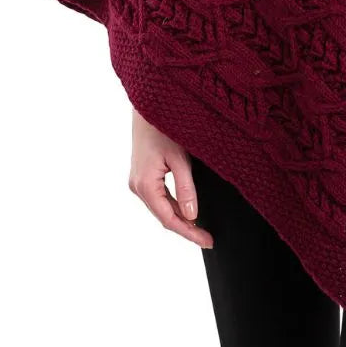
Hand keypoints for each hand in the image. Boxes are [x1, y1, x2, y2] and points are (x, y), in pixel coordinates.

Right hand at [127, 107, 213, 248]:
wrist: (148, 105)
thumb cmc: (164, 127)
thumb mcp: (179, 158)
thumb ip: (185, 188)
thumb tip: (192, 216)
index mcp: (144, 185)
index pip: (169, 219)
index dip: (189, 233)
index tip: (207, 241)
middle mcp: (137, 186)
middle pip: (164, 216)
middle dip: (186, 228)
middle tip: (208, 238)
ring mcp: (137, 181)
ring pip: (161, 208)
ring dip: (180, 218)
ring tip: (201, 228)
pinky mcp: (141, 175)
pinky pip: (158, 198)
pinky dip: (172, 206)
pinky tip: (186, 210)